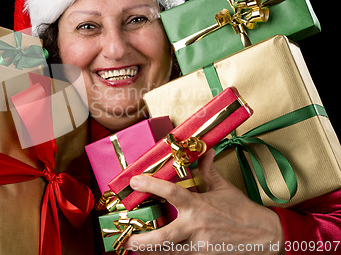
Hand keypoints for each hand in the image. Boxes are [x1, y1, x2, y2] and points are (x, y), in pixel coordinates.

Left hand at [123, 149, 284, 253]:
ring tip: (134, 249)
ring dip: (150, 253)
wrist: (266, 237)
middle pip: (163, 237)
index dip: (151, 184)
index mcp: (199, 206)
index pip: (171, 192)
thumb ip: (208, 170)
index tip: (134, 181)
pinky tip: (156, 254)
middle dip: (142, 240)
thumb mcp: (224, 188)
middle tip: (127, 239)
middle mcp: (196, 227)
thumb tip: (203, 150)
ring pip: (169, 253)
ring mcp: (200, 246)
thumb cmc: (243, 212)